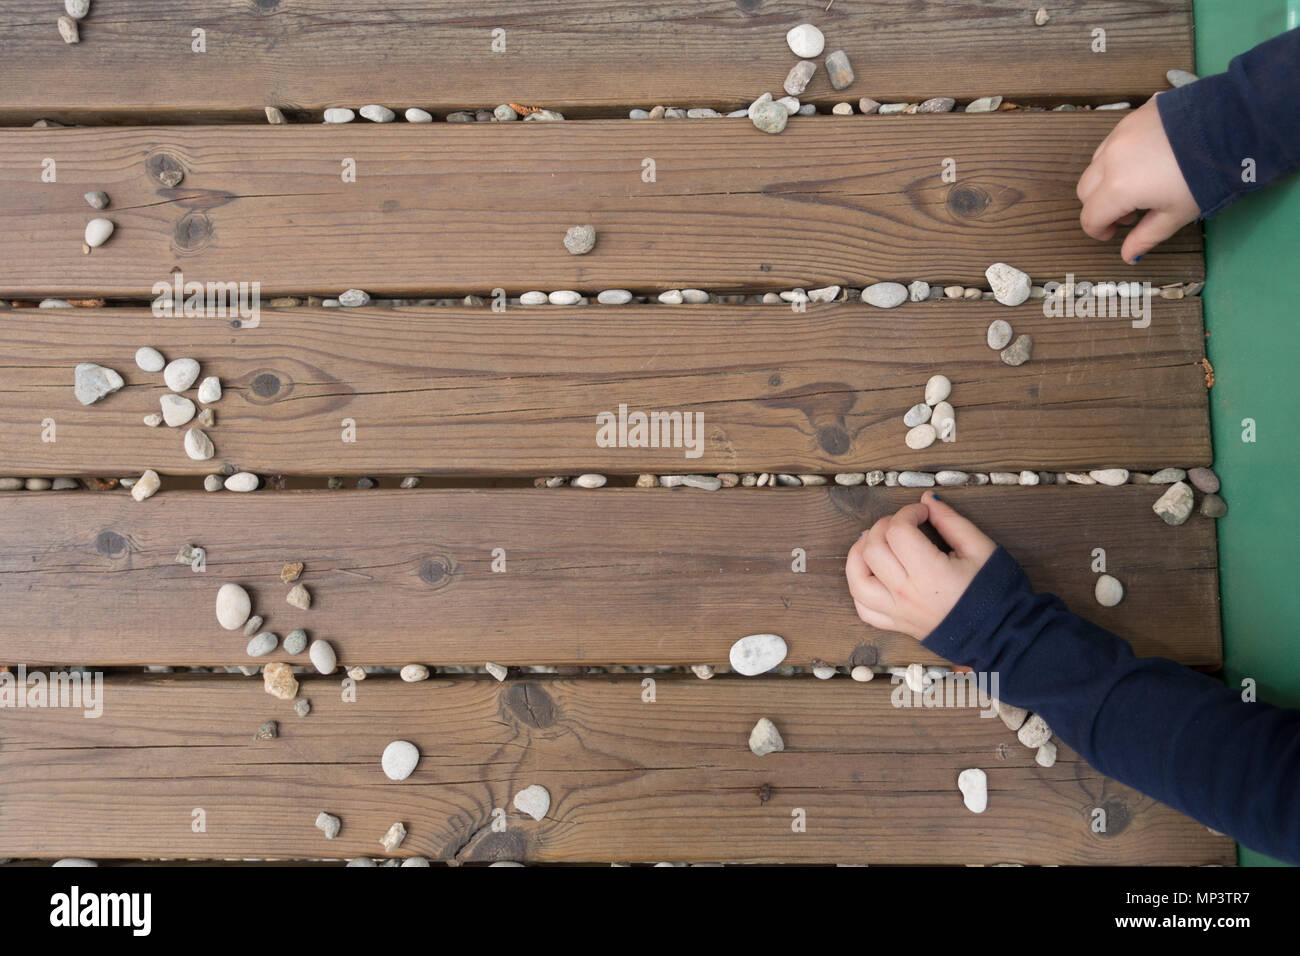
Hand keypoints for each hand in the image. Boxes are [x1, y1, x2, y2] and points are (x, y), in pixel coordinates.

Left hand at [845, 491, 997, 639]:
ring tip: (874, 541)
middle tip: (904, 524)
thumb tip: (927, 499)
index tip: (922, 512)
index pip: (898, 531)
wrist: (1001, 634)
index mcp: (930, 574)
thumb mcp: (981, 548)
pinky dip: (860, 587)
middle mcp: (906, 594)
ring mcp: (898, 612)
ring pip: (857, 579)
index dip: (907, 512)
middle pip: (872, 549)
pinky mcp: (896, 625)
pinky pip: (863, 608)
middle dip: (883, 526)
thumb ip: (951, 521)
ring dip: (859, 554)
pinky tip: (872, 572)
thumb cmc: (995, 592)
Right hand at [1076, 96, 1200, 263]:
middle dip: (1100, 206)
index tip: (1114, 234)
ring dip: (1106, 181)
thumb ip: (1146, 237)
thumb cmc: (1204, 177)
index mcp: (1117, 188)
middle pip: (1085, 190)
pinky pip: (1112, 143)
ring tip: (1137, 184)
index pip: (1090, 217)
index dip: (1099, 232)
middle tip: (1128, 213)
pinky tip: (1146, 161)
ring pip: (1096, 165)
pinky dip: (1118, 158)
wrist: (1230, 126)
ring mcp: (1118, 135)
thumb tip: (1128, 257)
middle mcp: (1109, 160)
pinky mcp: (1131, 117)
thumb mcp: (1176, 214)